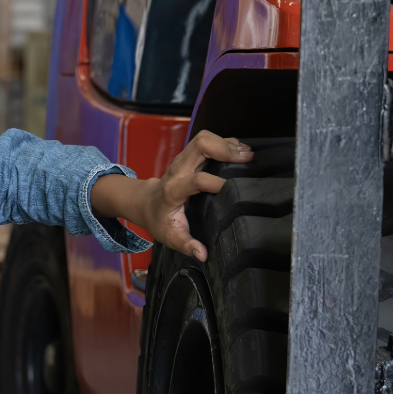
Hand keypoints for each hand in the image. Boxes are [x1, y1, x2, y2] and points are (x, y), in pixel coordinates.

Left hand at [89, 130, 252, 261]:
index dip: (214, 182)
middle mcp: (179, 169)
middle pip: (200, 145)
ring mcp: (184, 159)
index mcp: (174, 189)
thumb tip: (202, 254)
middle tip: (247, 158)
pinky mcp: (190, 155)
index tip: (231, 188)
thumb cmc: (159, 220)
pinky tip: (239, 151)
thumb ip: (185, 245)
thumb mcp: (169, 236)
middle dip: (224, 148)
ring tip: (247, 153)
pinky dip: (225, 143)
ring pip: (204, 138)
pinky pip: (207, 141)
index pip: (196, 180)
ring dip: (226, 143)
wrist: (145, 202)